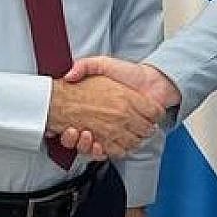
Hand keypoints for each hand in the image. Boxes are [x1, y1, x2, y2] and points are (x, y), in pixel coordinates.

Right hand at [59, 57, 180, 156]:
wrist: (152, 81)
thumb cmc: (127, 73)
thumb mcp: (103, 64)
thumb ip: (85, 66)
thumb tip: (68, 76)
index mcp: (95, 108)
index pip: (72, 126)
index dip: (67, 132)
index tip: (65, 127)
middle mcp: (102, 123)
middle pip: (81, 141)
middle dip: (75, 140)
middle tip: (73, 132)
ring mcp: (114, 133)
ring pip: (94, 149)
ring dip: (86, 146)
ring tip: (85, 135)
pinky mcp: (127, 138)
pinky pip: (113, 152)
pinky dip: (104, 152)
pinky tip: (98, 145)